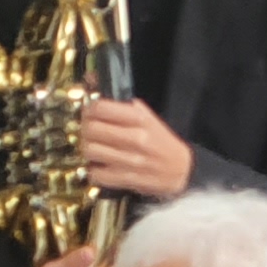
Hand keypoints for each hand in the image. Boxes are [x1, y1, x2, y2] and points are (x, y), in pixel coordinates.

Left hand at [76, 97, 194, 195]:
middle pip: (91, 129)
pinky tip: (100, 165)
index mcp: (140, 119)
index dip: (89, 108)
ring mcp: (130, 160)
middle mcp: (135, 138)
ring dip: (87, 148)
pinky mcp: (127, 179)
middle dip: (84, 127)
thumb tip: (94, 88)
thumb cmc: (162, 142)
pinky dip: (93, 170)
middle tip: (88, 129)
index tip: (89, 111)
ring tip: (93, 146)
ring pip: (90, 150)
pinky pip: (96, 174)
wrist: (181, 170)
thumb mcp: (148, 117)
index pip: (101, 108)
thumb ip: (123, 105)